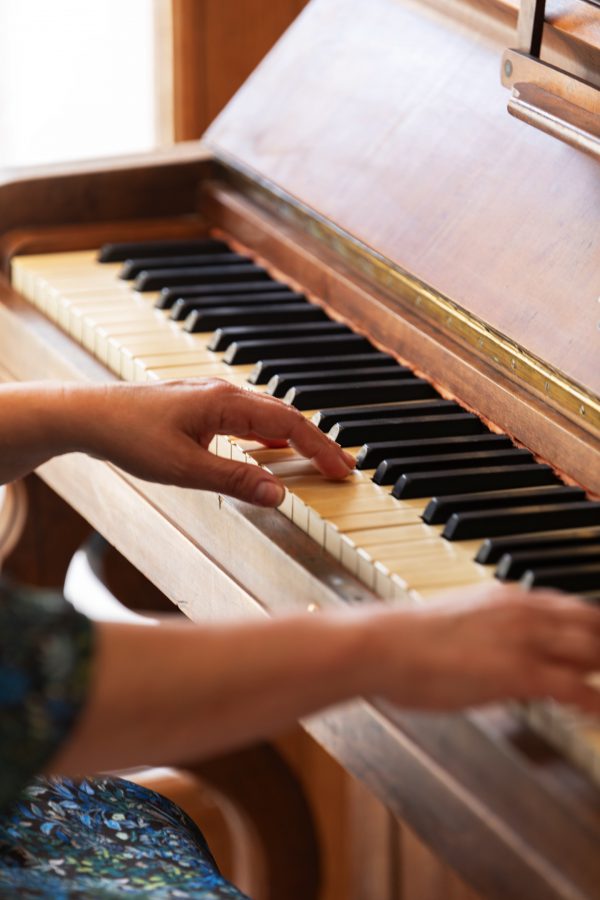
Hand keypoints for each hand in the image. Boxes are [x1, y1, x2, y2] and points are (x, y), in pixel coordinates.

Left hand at [70, 379, 354, 504]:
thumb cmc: (129, 435)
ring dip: (296, 437)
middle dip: (317, 442)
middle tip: (342, 467)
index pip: (290, 423)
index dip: (320, 448)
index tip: (343, 470)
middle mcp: (225, 394)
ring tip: (317, 458)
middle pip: (286, 415)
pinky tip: (270, 445)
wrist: (89, 415)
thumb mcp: (184, 467)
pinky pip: (248, 418)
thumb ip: (234, 480)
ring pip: (268, 415)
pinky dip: (270, 434)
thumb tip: (278, 493)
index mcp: (227, 404)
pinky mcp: (200, 407)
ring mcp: (213, 398)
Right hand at [364, 584, 599, 712]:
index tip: (595, 644)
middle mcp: (523, 611)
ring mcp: (524, 639)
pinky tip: (598, 714)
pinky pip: (577, 687)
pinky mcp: (520, 671)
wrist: (383, 645)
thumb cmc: (406, 641)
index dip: (589, 629)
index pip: (568, 608)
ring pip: (593, 650)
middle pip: (591, 625)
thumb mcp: (457, 623)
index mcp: (507, 597)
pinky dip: (596, 703)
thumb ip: (487, 630)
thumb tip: (497, 652)